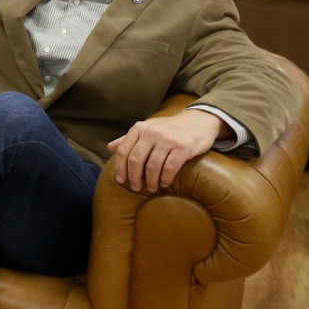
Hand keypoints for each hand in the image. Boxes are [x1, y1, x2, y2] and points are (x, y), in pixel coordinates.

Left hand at [107, 108, 225, 192]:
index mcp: (140, 128)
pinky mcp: (183, 148)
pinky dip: (165, 179)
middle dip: (133, 177)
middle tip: (135, 187)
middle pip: (135, 160)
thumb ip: (129, 139)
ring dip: (150, 181)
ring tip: (151, 187)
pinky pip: (169, 168)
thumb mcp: (148, 129)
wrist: (198, 121)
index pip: (123, 150)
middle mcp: (151, 132)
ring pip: (152, 166)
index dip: (120, 168)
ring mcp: (167, 140)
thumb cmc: (169, 128)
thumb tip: (110, 147)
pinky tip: (164, 183)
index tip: (120, 180)